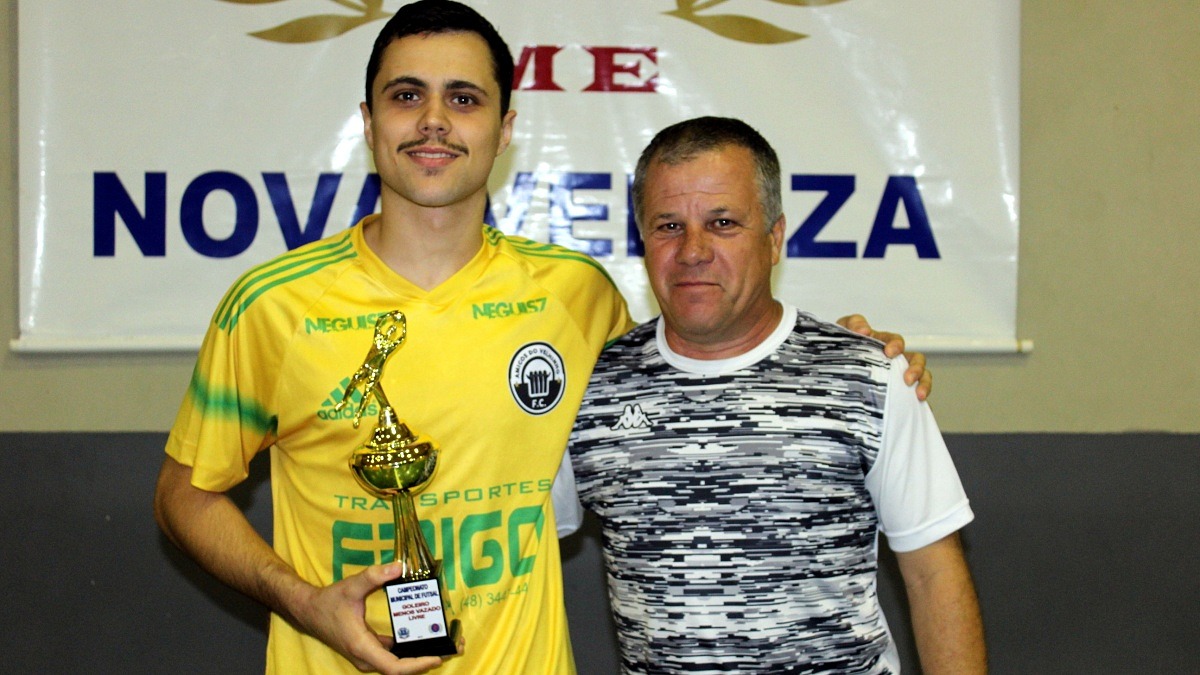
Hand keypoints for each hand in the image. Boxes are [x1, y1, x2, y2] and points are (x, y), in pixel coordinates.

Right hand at [290, 563, 446, 674]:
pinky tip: (425, 637)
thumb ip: (373, 576)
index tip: (436, 657)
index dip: (416, 665)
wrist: (309, 611)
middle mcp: (366, 657)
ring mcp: (368, 655)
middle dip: (426, 661)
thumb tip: (398, 567)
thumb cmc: (328, 602)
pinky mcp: (370, 650)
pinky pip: (393, 655)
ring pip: (398, 664)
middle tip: (453, 648)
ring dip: (420, 657)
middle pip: (400, 669)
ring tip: (446, 645)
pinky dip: (410, 650)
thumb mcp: (351, 586)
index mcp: (362, 647)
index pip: (393, 667)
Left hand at [837, 314, 931, 400]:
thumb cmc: (842, 350)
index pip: (895, 341)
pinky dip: (920, 400)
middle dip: (916, 368)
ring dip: (924, 383)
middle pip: (916, 359)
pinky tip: (916, 406)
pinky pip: (914, 396)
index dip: (896, 345)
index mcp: (883, 345)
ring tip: (919, 394)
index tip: (889, 352)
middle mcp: (895, 360)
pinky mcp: (898, 394)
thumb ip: (853, 324)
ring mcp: (898, 377)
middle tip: (907, 378)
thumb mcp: (843, 332)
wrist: (834, 372)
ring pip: (922, 376)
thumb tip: (864, 330)